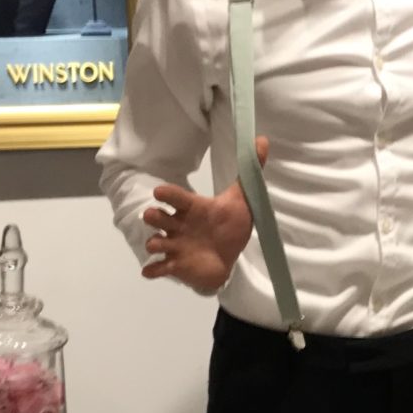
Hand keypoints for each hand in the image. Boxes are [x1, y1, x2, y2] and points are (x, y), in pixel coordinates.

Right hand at [141, 137, 267, 294]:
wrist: (229, 256)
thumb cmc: (231, 225)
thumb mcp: (243, 199)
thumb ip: (250, 171)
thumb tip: (262, 140)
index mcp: (193, 208)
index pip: (177, 198)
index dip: (167, 195)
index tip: (159, 192)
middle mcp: (179, 226)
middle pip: (158, 217)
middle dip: (153, 216)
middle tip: (155, 216)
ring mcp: (175, 246)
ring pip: (155, 242)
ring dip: (153, 243)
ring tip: (156, 245)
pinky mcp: (175, 265)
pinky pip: (158, 268)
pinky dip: (153, 270)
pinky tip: (150, 271)